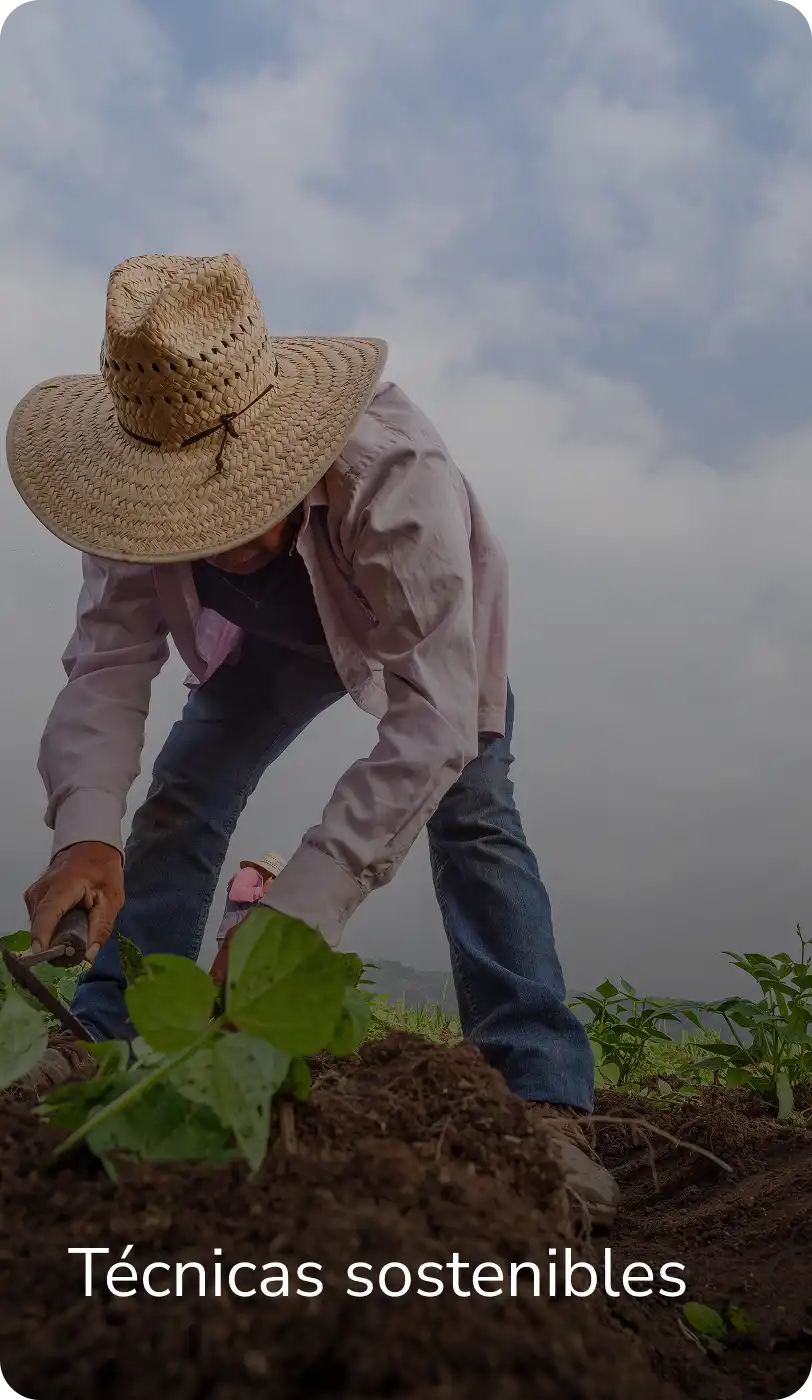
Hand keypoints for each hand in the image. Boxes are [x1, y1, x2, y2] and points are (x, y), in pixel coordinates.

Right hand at [25, 841, 124, 963]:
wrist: (90, 848)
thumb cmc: (103, 871)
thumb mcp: (111, 899)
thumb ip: (100, 928)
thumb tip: (88, 956)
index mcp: (63, 886)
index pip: (46, 915)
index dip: (43, 937)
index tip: (44, 955)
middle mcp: (41, 890)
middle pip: (41, 926)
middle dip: (56, 942)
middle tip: (78, 949)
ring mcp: (33, 894)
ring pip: (38, 926)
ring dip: (55, 934)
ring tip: (76, 928)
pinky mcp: (32, 898)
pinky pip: (39, 921)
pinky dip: (51, 926)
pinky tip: (67, 920)